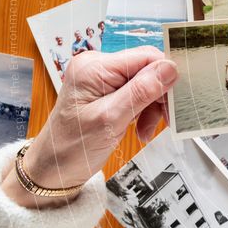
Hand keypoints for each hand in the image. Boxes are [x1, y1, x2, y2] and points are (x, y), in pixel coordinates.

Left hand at [1, 47, 177, 208]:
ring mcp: (102, 78)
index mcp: (94, 67)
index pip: (146, 57)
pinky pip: (137, 93)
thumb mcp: (110, 120)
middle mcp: (98, 66)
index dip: (166, 77)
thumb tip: (170, 68)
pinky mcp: (106, 91)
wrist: (52, 170)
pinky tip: (141, 127)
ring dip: (153, 107)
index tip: (175, 102)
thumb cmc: (71, 149)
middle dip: (159, 96)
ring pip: (146, 83)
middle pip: (148, 69)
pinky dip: (144, 111)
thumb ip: (141, 91)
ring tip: (146, 130)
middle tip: (165, 121)